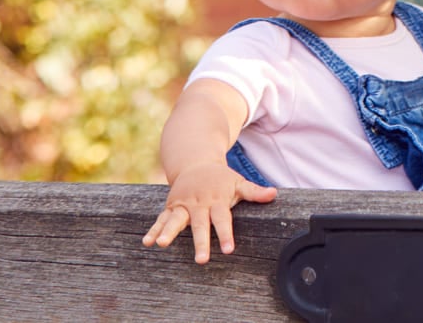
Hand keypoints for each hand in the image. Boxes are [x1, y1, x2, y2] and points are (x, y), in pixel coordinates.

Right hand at [142, 161, 276, 263]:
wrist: (196, 163)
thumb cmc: (221, 179)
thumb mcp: (238, 182)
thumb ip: (254, 191)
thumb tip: (274, 194)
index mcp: (216, 200)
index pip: (222, 220)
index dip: (226, 234)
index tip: (229, 250)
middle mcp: (198, 204)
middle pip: (199, 224)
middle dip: (200, 242)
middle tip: (201, 260)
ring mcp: (182, 205)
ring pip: (175, 220)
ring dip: (168, 232)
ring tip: (161, 245)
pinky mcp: (170, 207)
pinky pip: (161, 219)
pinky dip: (153, 229)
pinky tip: (147, 242)